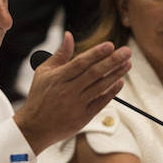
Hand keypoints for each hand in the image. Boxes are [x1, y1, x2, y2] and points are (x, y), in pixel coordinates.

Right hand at [13, 31, 131, 153]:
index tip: (110, 45)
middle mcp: (67, 91)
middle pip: (94, 73)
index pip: (80, 62)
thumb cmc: (39, 97)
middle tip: (126, 52)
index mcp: (57, 78)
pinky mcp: (82, 117)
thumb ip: (60, 54)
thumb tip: (69, 35)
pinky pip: (100, 102)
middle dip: (112, 61)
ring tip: (127, 64)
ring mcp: (76, 105)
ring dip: (116, 74)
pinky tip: (120, 82)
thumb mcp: (44, 72)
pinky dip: (111, 92)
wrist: (35, 127)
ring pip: (100, 87)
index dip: (96, 53)